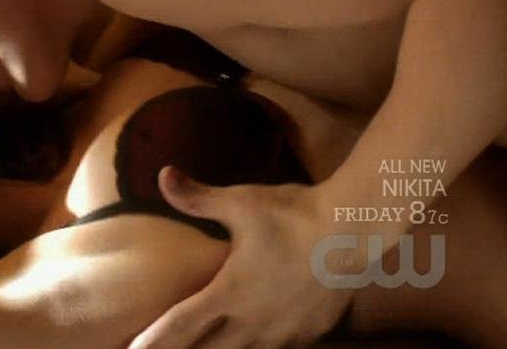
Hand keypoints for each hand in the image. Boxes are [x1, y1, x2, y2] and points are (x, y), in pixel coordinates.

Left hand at [129, 168, 352, 348]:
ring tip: (213, 348)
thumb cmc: (293, 214)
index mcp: (230, 292)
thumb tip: (163, 174)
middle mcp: (254, 321)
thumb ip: (197, 197)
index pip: (181, 326)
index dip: (153, 341)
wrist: (353, 230)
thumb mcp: (240, 202)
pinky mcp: (310, 332)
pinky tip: (258, 341)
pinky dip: (261, 347)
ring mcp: (284, 332)